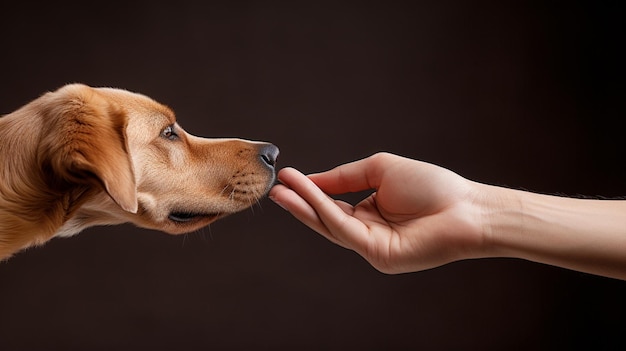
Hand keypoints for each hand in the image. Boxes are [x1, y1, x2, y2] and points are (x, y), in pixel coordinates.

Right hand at [269, 152, 485, 273]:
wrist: (466, 208)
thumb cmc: (432, 186)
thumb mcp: (380, 170)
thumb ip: (345, 176)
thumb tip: (313, 179)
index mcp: (371, 211)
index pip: (334, 204)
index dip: (311, 192)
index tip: (288, 177)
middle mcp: (368, 230)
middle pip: (326, 218)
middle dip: (299, 202)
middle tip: (274, 188)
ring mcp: (371, 246)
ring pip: (330, 225)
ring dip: (304, 206)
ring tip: (282, 190)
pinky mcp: (377, 255)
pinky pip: (343, 229)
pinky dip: (322, 210)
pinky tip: (307, 194)